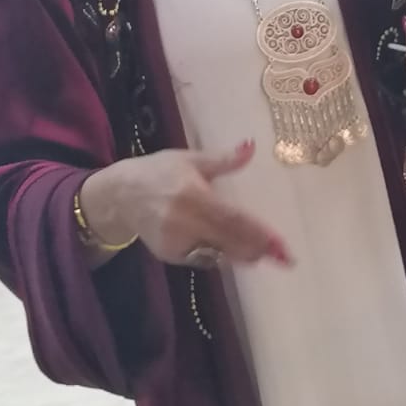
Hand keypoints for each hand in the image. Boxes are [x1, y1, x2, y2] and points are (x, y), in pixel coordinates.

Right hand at [79, 142, 292, 270]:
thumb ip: (224, 159)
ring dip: (243, 255)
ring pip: (218, 254)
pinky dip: (221, 255)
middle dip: (258, 250)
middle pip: (229, 241)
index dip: (258, 234)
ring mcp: (176, 242)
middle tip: (285, 258)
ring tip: (267, 256)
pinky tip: (238, 253)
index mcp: (193, 196)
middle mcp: (184, 223)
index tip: (281, 245)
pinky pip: (203, 258)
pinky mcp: (170, 255)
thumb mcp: (191, 159)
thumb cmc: (159, 171)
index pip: (233, 219)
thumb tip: (252, 146)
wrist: (119, 195)